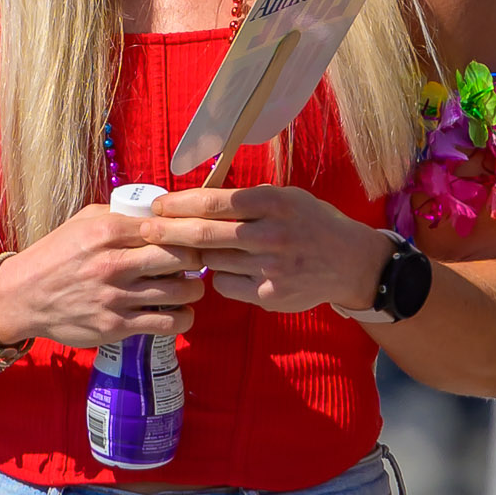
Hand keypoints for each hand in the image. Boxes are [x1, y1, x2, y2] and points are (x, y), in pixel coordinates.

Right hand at [0, 203, 204, 349]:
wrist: (21, 296)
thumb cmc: (55, 255)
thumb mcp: (82, 221)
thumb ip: (121, 215)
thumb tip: (160, 213)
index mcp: (108, 230)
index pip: (169, 227)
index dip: (188, 232)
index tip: (193, 237)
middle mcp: (114, 262)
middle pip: (183, 257)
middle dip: (197, 259)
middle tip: (195, 263)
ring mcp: (116, 296)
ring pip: (182, 292)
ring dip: (193, 290)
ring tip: (187, 288)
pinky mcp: (116, 326)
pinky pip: (168, 323)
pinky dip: (182, 318)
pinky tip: (178, 313)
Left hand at [145, 185, 396, 313]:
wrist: (350, 263)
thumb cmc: (311, 224)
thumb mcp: (287, 198)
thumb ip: (248, 199)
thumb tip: (199, 199)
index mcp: (272, 204)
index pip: (213, 202)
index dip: (179, 204)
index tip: (158, 206)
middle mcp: (270, 235)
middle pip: (204, 234)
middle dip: (167, 231)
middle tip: (145, 229)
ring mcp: (270, 268)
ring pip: (212, 261)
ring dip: (193, 256)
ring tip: (182, 249)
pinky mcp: (269, 295)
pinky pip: (226, 285)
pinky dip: (219, 277)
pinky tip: (226, 270)